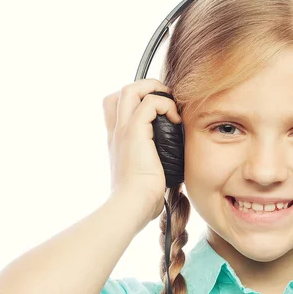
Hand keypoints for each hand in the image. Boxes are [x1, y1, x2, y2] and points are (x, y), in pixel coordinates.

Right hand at [102, 79, 181, 219]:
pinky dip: (166, 105)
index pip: (116, 107)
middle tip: (167, 102)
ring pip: (131, 89)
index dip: (136, 101)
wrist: (131, 205)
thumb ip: (155, 167)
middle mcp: (117, 132)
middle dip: (147, 88)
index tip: (158, 112)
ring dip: (155, 90)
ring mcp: (124, 130)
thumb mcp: (147, 177)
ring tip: (171, 106)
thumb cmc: (140, 200)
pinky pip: (150, 103)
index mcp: (118, 141)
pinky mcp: (135, 132)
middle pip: (121, 91)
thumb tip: (172, 175)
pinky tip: (176, 121)